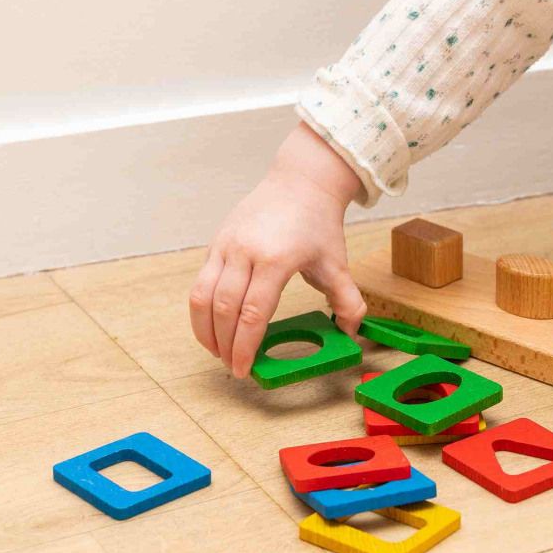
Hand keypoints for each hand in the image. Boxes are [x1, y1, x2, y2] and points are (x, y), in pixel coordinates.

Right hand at [190, 123, 365, 378]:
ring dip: (206, 331)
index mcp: (276, 260)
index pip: (253, 313)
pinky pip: (200, 283)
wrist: (300, 182)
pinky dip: (201, 311)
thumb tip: (352, 332)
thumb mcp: (337, 263)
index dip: (245, 346)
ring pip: (202, 297)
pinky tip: (212, 327)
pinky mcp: (216, 243)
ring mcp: (226, 246)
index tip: (244, 369)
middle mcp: (245, 252)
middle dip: (225, 345)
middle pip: (223, 310)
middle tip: (233, 367)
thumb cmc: (318, 223)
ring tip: (218, 352)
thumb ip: (348, 300)